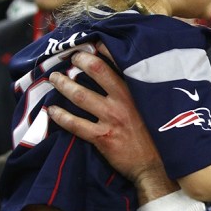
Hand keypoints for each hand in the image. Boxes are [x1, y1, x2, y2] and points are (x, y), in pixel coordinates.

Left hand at [47, 42, 177, 203]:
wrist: (157, 166)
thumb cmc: (159, 136)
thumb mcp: (157, 108)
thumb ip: (144, 92)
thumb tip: (133, 76)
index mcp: (138, 92)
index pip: (120, 62)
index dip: (103, 50)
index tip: (93, 45)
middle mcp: (124, 101)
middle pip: (96, 71)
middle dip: (79, 61)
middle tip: (71, 58)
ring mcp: (111, 119)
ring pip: (80, 95)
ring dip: (64, 85)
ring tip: (55, 79)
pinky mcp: (102, 137)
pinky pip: (75, 124)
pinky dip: (60, 116)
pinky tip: (51, 111)